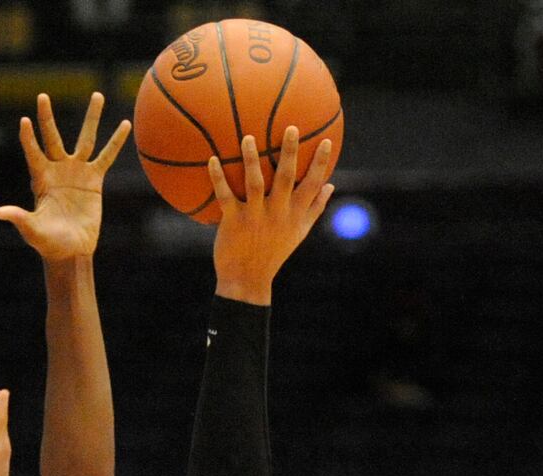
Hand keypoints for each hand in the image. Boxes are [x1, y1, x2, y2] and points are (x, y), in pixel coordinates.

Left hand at [0, 92, 130, 262]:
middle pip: (52, 138)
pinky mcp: (94, 180)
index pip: (33, 153)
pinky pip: (106, 156)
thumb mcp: (31, 230)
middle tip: (42, 95)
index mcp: (40, 180)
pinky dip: (116, 142)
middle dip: (47, 118)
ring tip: (98, 94)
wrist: (71, 251)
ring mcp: (77, 172)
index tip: (24, 120)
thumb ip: (18, 218)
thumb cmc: (48, 242)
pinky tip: (125, 124)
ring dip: (92, 118)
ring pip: (85, 139)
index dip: (28, 138)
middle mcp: (57, 170)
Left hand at [208, 128, 334, 305]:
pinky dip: (217, 178)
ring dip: (252, 160)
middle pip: (286, 178)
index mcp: (294, 214)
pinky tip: (212, 159)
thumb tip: (331, 185)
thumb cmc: (274, 254)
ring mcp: (254, 217)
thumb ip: (315, 208)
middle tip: (291, 127)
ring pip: (255, 183)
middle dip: (290, 152)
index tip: (325, 141)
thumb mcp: (299, 233)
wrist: (248, 280)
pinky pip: (225, 196)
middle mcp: (277, 213)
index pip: (312, 185)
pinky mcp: (233, 222)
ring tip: (248, 137)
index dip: (320, 163)